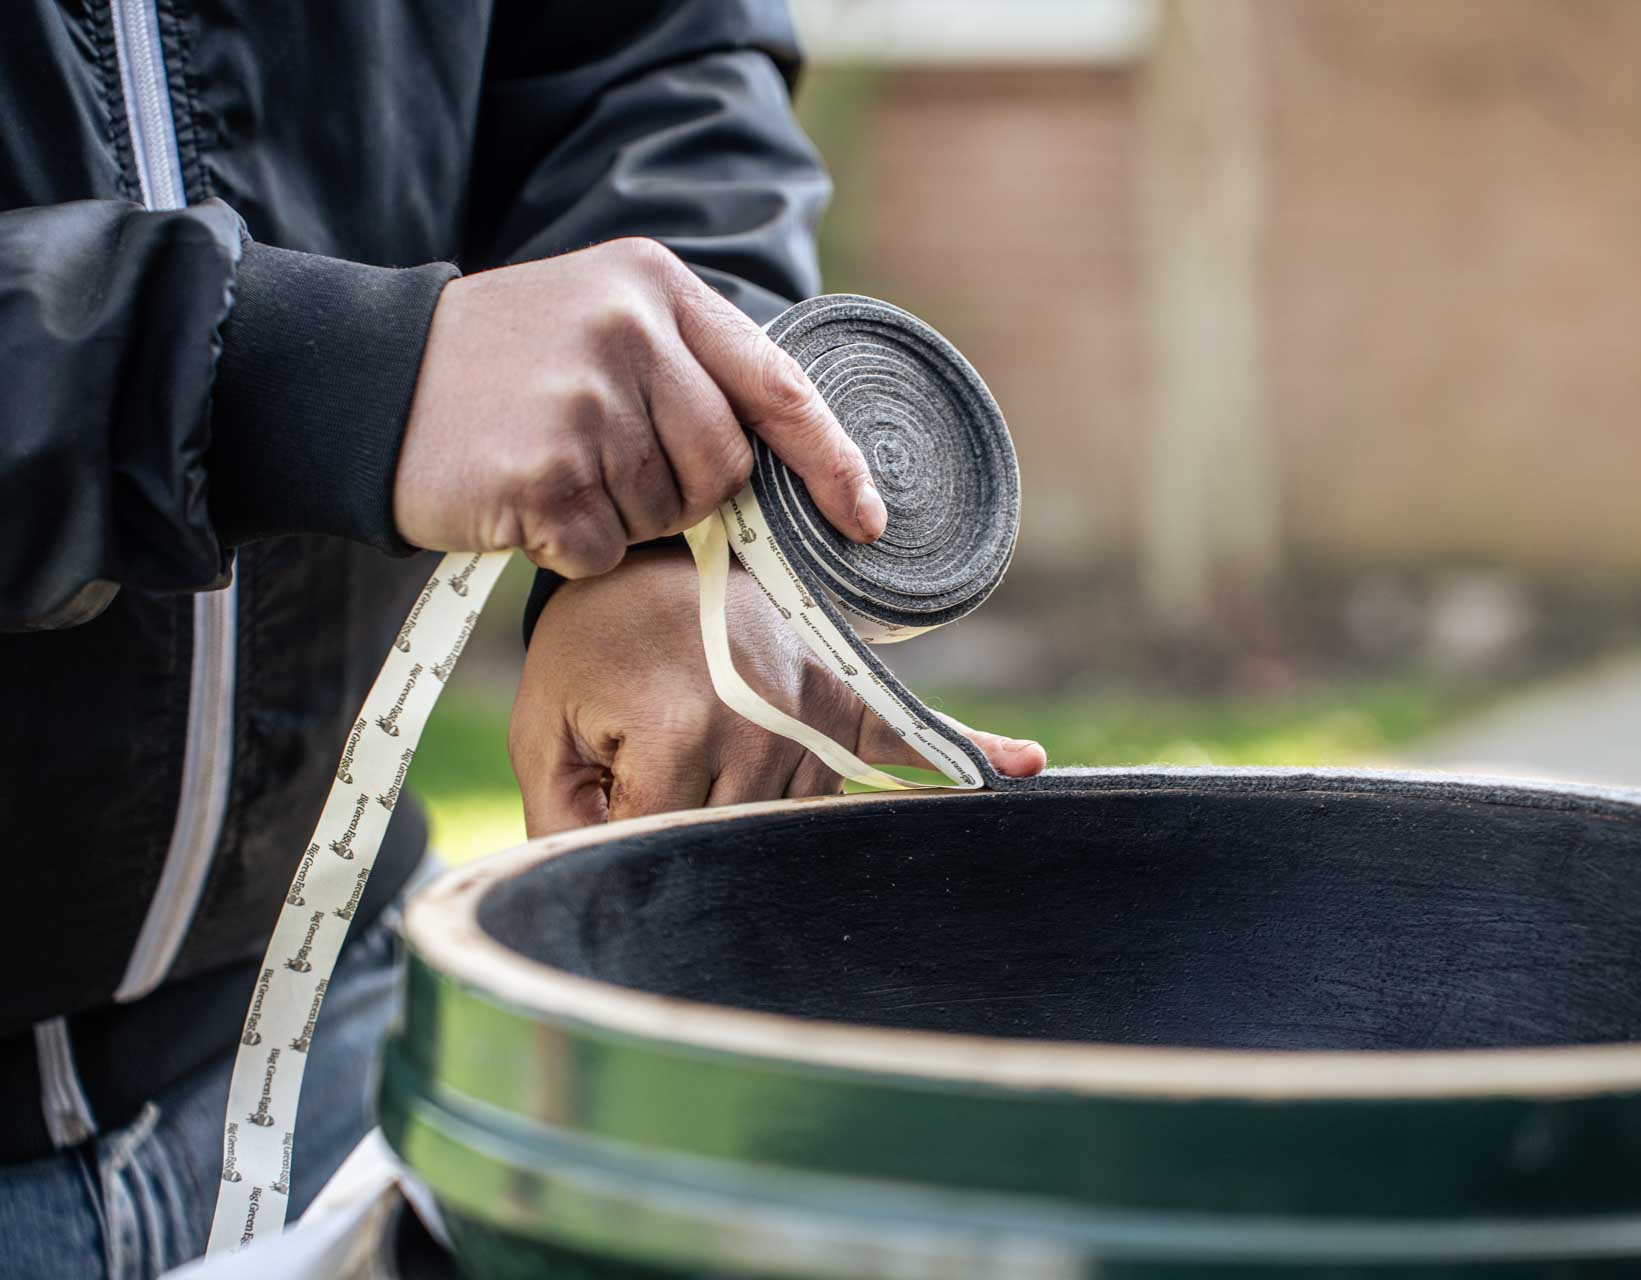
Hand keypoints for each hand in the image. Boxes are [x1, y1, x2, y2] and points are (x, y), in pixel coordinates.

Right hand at [394, 238, 887, 576]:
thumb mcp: (603, 320)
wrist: (365, 381)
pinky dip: (572, 547)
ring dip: (619, 517)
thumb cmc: (504, 368)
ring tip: (553, 467)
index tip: (866, 518)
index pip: (779, 384)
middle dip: (685, 494)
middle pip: (725, 467)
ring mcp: (585, 401)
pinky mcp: (543, 472)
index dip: (831, 462)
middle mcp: (629, 331)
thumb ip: (691, 372)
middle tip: (608, 467)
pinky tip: (525, 501)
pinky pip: (605, 548)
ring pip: (667, 515)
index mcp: (657, 286)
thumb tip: (789, 470)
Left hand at [510, 545, 1046, 833]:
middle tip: (652, 799)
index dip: (614, 848)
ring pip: (793, 825)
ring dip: (759, 827)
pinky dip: (967, 754)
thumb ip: (559, 815)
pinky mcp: (846, 699)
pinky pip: (908, 737)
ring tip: (729, 771)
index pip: (655, 849)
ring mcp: (813, 720)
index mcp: (683, 739)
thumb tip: (579, 890)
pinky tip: (1028, 766)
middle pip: (729, 846)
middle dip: (684, 839)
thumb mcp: (546, 722)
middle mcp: (764, 735)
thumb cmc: (594, 639)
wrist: (651, 547)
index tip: (598, 829)